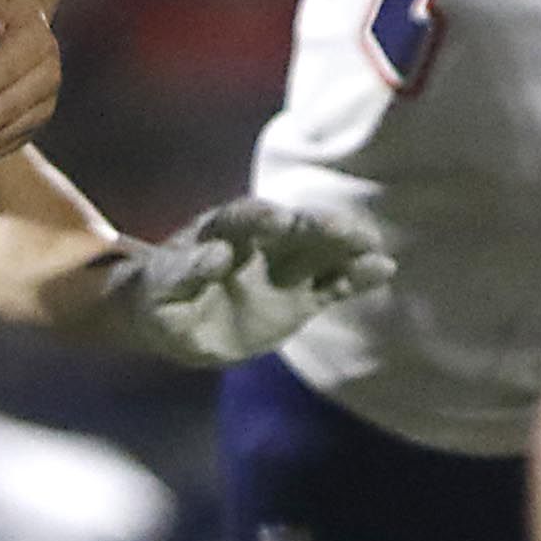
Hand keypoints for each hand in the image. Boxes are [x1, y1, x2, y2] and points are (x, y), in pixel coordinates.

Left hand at [92, 199, 394, 368]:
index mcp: (220, 233)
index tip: (276, 218)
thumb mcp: (159, 290)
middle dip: (315, 227)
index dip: (258, 218)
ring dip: (346, 247)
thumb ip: (183, 272)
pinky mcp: (303, 297)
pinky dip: (356, 277)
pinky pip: (334, 284)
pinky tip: (382, 269)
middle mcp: (260, 243)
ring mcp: (285, 268)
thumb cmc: (158, 300)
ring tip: (371, 246)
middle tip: (339, 228)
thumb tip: (218, 254)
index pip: (241, 218)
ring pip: (321, 251)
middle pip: (292, 229)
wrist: (174, 323)